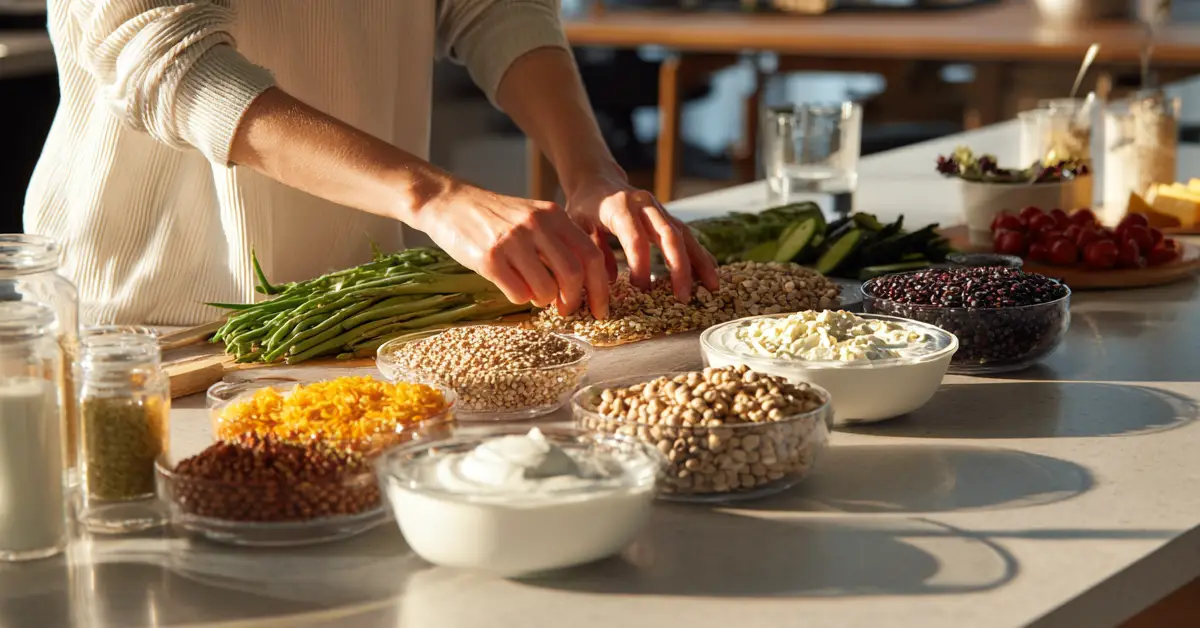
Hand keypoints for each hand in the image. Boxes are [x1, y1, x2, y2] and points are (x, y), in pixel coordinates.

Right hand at [410, 181, 609, 318]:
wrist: (451, 203)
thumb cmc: (496, 217)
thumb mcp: (533, 217)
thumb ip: (557, 242)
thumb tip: (583, 284)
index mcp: (553, 215)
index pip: (591, 255)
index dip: (600, 288)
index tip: (599, 308)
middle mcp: (536, 225)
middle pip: (573, 275)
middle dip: (574, 300)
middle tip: (567, 310)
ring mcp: (512, 241)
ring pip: (546, 289)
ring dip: (544, 301)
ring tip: (535, 294)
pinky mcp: (489, 258)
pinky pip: (518, 294)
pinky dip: (521, 299)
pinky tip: (513, 287)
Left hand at [566, 174, 718, 302]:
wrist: (596, 181)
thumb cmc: (584, 208)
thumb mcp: (578, 228)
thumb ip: (592, 253)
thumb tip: (607, 286)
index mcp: (619, 207)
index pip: (635, 238)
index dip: (640, 266)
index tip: (641, 289)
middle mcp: (644, 205)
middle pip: (669, 235)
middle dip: (679, 268)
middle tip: (682, 297)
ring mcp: (659, 208)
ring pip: (684, 234)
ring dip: (699, 261)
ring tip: (712, 286)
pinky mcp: (667, 216)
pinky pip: (687, 235)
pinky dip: (699, 254)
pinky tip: (711, 271)